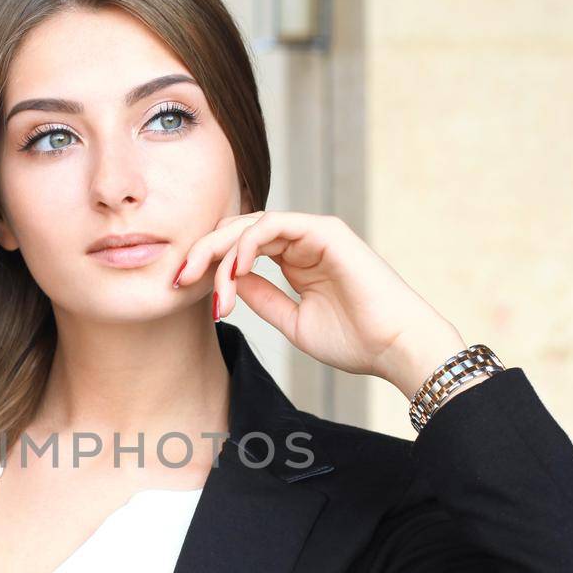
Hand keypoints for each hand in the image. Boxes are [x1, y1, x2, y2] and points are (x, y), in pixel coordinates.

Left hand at [175, 209, 469, 398]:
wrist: (395, 348)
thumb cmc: (355, 341)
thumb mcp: (293, 322)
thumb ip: (262, 298)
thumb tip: (227, 284)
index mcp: (295, 261)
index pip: (238, 249)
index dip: (207, 266)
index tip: (180, 291)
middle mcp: (302, 242)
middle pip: (237, 231)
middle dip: (201, 253)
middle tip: (178, 279)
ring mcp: (314, 233)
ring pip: (249, 225)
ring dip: (218, 251)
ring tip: (200, 280)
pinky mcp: (325, 231)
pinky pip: (273, 224)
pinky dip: (247, 242)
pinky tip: (234, 269)